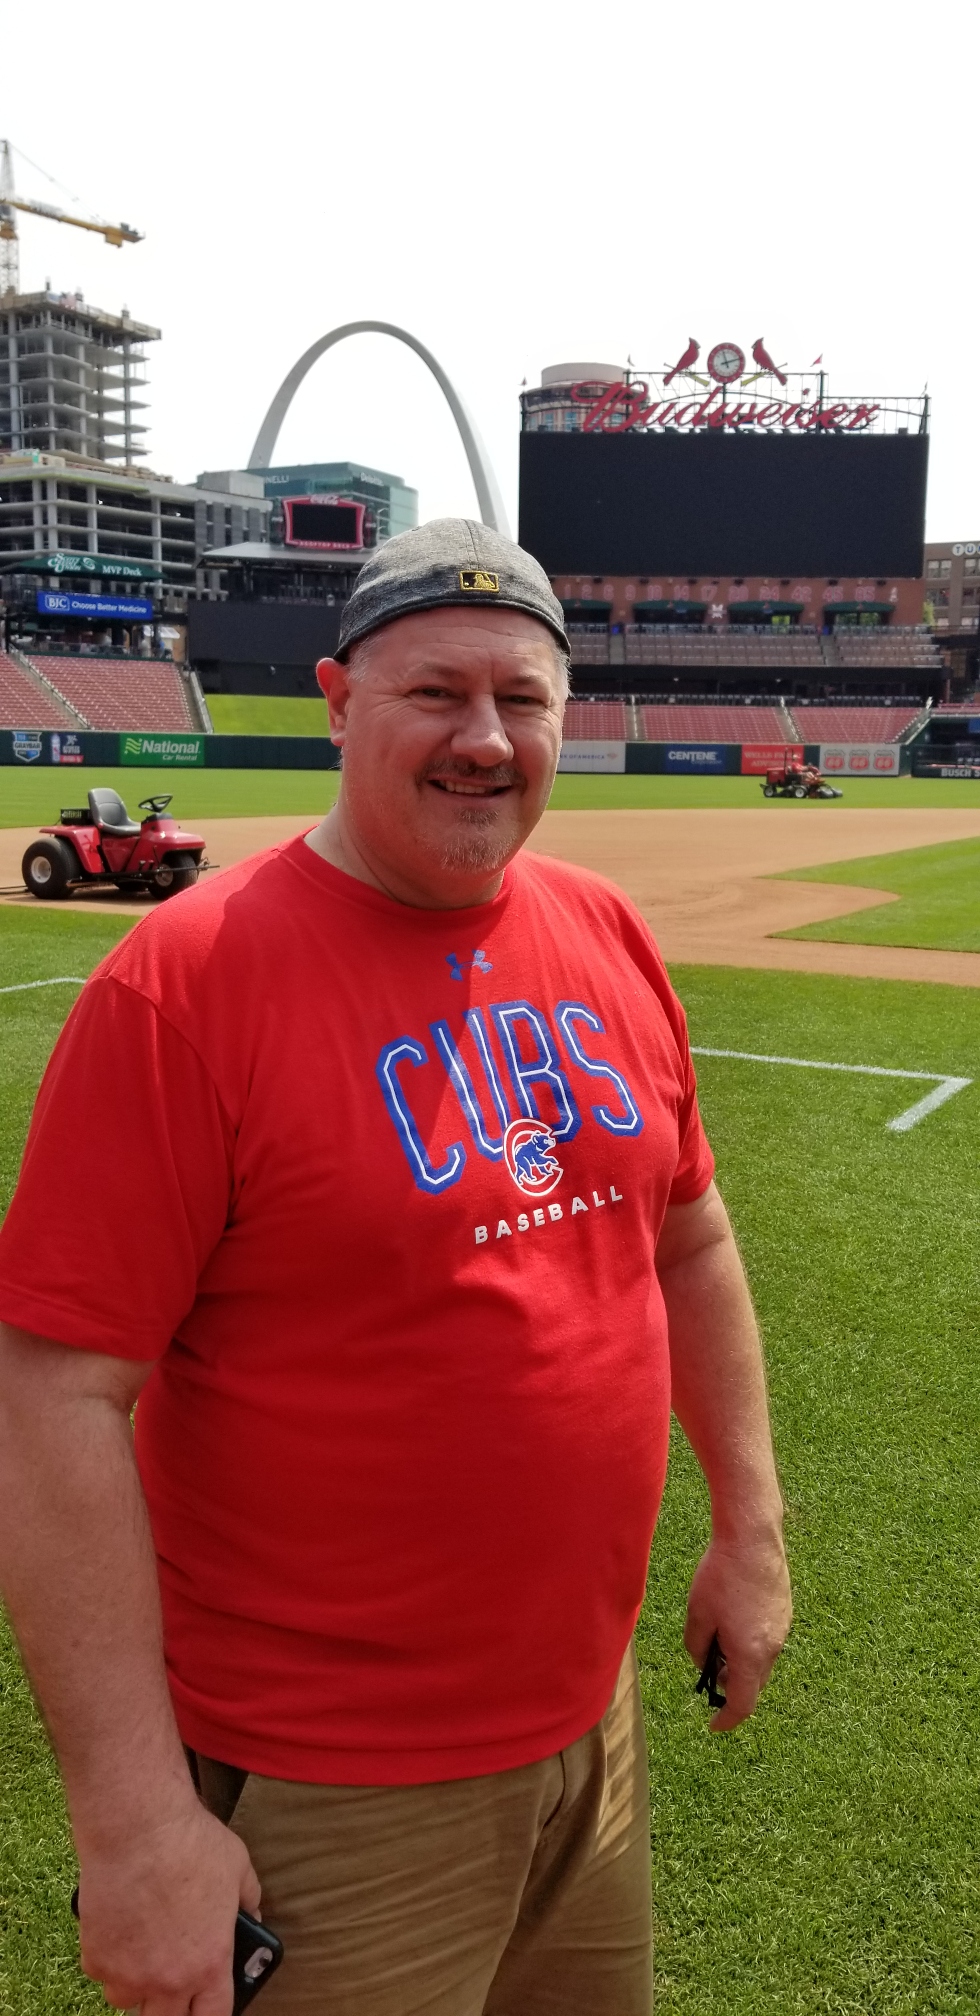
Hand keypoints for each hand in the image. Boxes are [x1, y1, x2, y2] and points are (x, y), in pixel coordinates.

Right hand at [76, 1798, 260, 2015]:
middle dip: (169, 2008)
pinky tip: (119, 1928)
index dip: (210, 2014)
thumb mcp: (238, 1868)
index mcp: (209, 1965)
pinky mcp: (96, 1958)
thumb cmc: (191, 1843)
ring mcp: (127, 1974)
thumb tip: (252, 1916)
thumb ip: (249, 1900)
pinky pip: (102, 1974)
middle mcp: (167, 1980)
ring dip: (136, 1985)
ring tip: (143, 1952)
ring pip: (129, 2001)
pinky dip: (109, 1960)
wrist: (138, 1826)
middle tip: (171, 1982)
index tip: (205, 2006)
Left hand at [684, 1531, 791, 1732]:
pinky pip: (768, 1639)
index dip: (726, 1719)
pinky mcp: (785, 1611)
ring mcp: (783, 1628)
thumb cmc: (721, 1575)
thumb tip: (704, 1663)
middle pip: (753, 1683)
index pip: (743, 1704)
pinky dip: (751, 1641)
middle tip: (708, 1666)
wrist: (752, 1537)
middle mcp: (773, 1647)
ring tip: (718, 1633)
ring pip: (761, 1660)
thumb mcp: (697, 1615)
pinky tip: (734, 1615)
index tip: (713, 1724)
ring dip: (741, 1660)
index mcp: (751, 1654)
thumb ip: (696, 1648)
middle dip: (731, 1683)